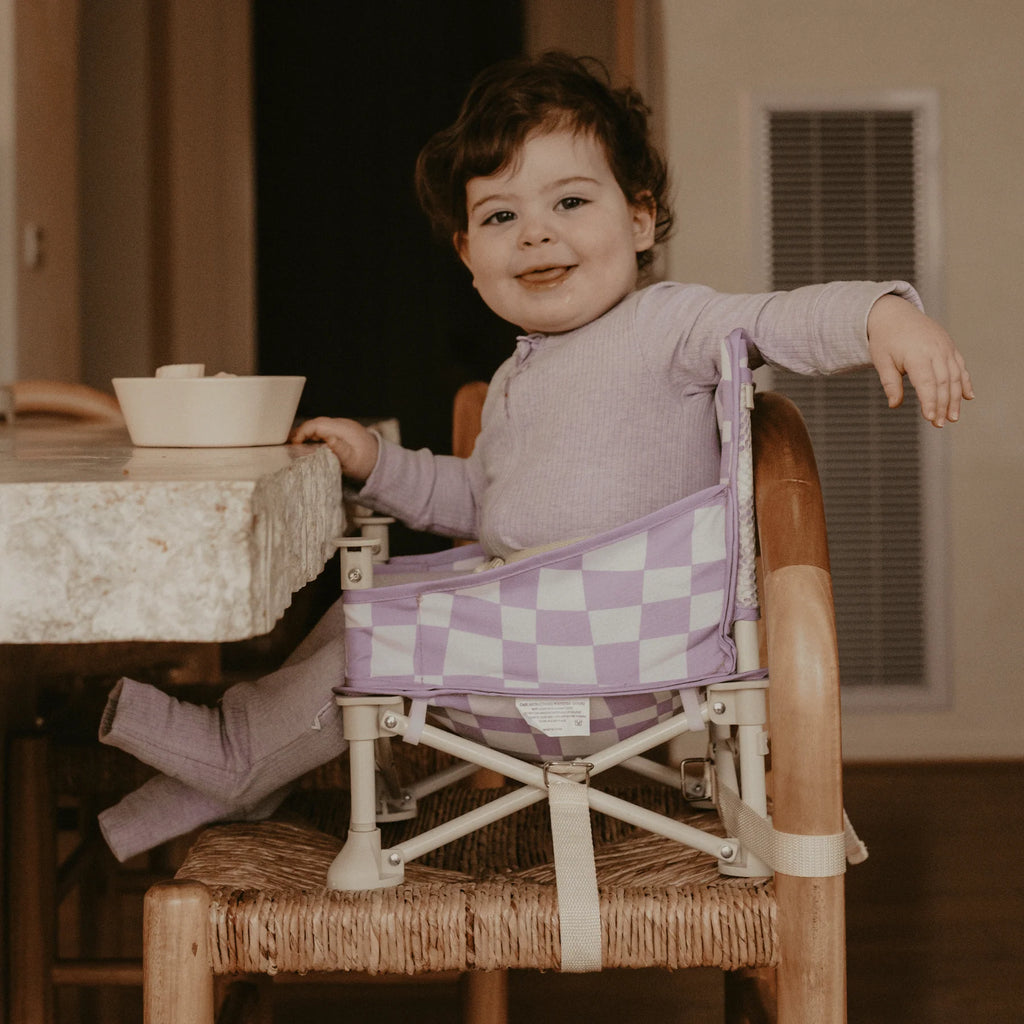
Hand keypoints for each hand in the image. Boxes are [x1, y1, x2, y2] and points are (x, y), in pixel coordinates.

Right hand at [289, 417, 378, 480]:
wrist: (380, 463)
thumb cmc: (366, 464)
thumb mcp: (353, 461)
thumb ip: (341, 450)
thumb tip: (330, 440)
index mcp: (343, 429)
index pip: (317, 424)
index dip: (302, 431)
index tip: (294, 444)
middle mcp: (342, 424)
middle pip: (316, 424)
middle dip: (301, 434)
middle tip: (290, 447)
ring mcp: (341, 427)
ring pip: (319, 427)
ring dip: (307, 436)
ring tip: (296, 448)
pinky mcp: (341, 432)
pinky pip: (323, 431)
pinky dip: (314, 438)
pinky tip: (308, 447)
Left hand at [867, 296, 973, 426]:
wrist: (894, 313)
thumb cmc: (885, 340)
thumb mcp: (881, 361)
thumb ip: (890, 383)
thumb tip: (894, 405)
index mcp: (917, 354)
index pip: (927, 383)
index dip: (930, 402)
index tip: (930, 418)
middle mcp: (935, 350)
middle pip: (943, 383)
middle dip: (943, 405)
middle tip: (940, 424)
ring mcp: (945, 347)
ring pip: (955, 376)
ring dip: (956, 398)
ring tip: (953, 417)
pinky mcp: (949, 346)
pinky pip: (960, 366)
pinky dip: (965, 382)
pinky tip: (968, 397)